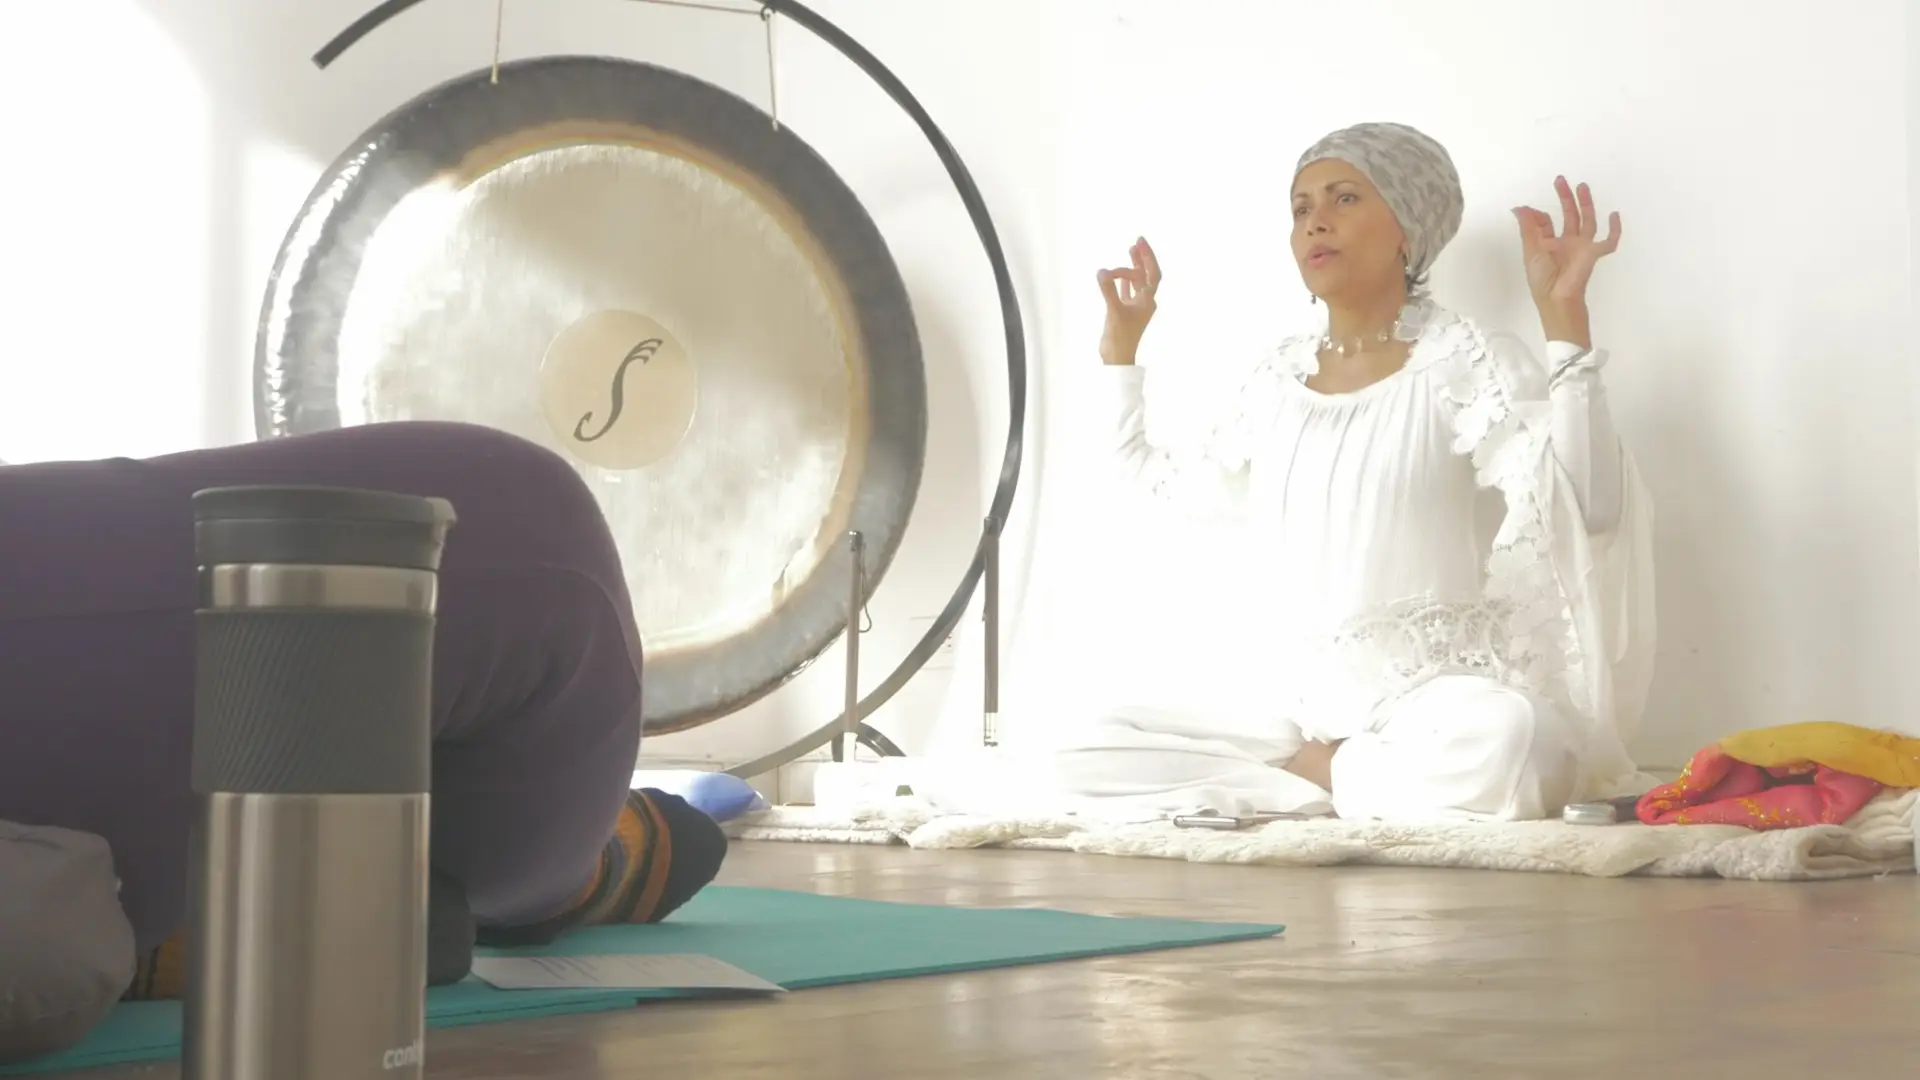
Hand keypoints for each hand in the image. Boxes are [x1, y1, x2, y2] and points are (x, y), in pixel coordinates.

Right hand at [1096, 237, 1160, 364]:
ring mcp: (1134, 307)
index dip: (1148, 257)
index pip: (1151, 274)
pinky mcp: (1124, 312)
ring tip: (1130, 250)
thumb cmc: (1119, 338)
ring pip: (1136, 282)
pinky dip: (1122, 281)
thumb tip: (1102, 271)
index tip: (1139, 243)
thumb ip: (1108, 290)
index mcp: (1147, 301)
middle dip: (1142, 258)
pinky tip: (1117, 273)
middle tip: (1137, 242)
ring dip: (1133, 267)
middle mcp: (1144, 302)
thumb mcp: (1114, 312)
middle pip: (1146, 275)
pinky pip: (1125, 291)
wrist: (1116, 358)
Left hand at [1513, 177, 1620, 305]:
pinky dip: (1614, 230)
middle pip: (1569, 215)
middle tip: (1560, 180)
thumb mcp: (1531, 250)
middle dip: (1565, 198)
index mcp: (1549, 243)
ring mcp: (1582, 247)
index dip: (1538, 215)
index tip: (1531, 212)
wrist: (1556, 298)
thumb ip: (1528, 227)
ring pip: (1587, 220)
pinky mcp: (1594, 253)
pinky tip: (1615, 215)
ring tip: (1582, 186)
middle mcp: (1567, 242)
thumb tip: (1519, 207)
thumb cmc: (1541, 278)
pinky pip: (1609, 241)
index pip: (1547, 222)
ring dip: (1585, 203)